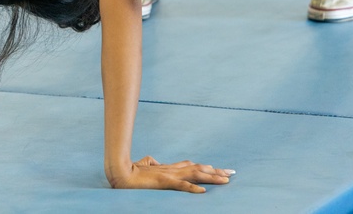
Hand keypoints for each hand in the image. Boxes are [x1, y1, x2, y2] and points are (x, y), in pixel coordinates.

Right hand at [107, 155, 234, 192]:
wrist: (120, 172)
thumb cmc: (131, 170)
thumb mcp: (144, 165)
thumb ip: (151, 162)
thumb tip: (154, 160)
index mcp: (169, 168)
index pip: (192, 166)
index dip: (206, 167)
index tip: (219, 169)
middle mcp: (172, 170)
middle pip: (199, 169)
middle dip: (216, 172)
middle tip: (232, 173)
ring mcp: (169, 175)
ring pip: (195, 175)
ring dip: (211, 178)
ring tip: (225, 181)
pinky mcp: (163, 182)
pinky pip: (180, 186)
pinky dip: (193, 189)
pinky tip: (203, 193)